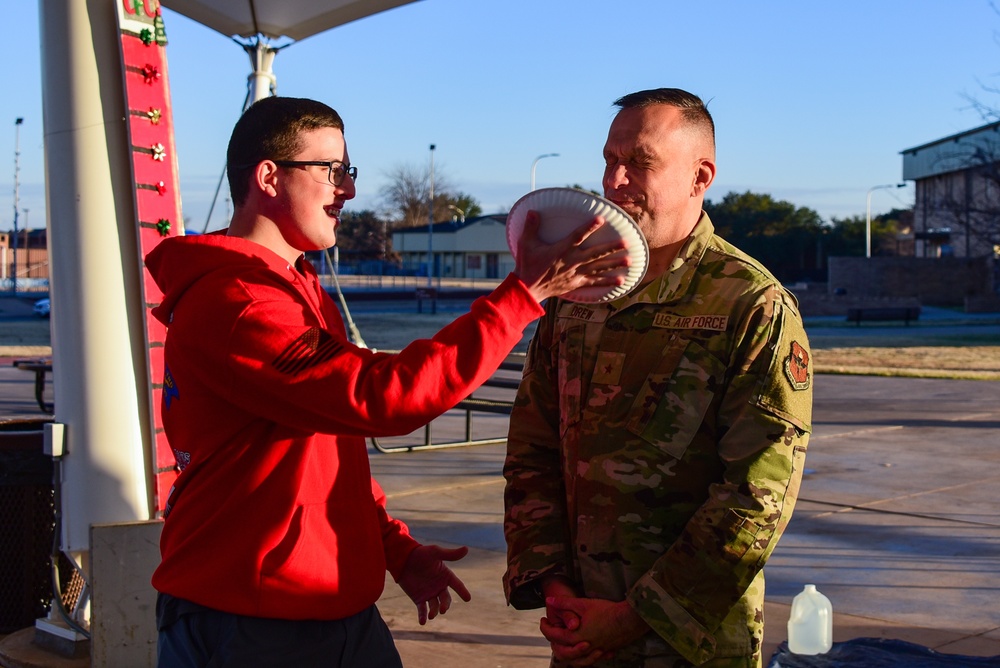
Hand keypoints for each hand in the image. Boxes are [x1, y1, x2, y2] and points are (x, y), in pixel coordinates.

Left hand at [397, 545, 471, 624]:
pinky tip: (422, 622)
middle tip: (443, 609)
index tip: (468, 598)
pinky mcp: (418, 599)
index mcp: (446, 576)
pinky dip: (423, 616)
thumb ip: (450, 554)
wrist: (402, 558)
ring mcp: (429, 594)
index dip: (462, 591)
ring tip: (431, 615)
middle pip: (446, 599)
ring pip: (435, 606)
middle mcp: (439, 586)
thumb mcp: (435, 552)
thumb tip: (466, 549)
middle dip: (446, 605)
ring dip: (434, 611)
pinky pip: (422, 610)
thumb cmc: (420, 553)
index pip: (457, 585)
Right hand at [514, 211, 629, 302]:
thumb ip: (530, 227)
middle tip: (626, 243)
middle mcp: (572, 261)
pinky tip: (621, 281)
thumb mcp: (526, 244)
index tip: (601, 219)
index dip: (589, 227)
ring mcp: (576, 273)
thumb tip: (532, 211)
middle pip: (595, 253)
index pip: (577, 236)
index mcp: (561, 250)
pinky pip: (595, 282)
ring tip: (630, 261)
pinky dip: (608, 282)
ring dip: (615, 264)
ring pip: (599, 268)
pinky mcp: (577, 283)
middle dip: (612, 248)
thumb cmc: (527, 264)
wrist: (528, 289)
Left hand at [541, 596, 648, 665]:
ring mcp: (595, 652)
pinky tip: (585, 649)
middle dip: (554, 642)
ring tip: (565, 642)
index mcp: (576, 637)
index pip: (553, 636)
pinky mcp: (605, 651)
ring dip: (568, 654)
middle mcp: (584, 648)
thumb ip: (564, 603)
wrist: (629, 619)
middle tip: (552, 630)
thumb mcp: (583, 604)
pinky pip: (590, 659)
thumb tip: (548, 601)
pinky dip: (584, 657)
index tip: (543, 620)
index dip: (545, 627)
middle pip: (562, 653)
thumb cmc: (606, 611)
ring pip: (577, 661)